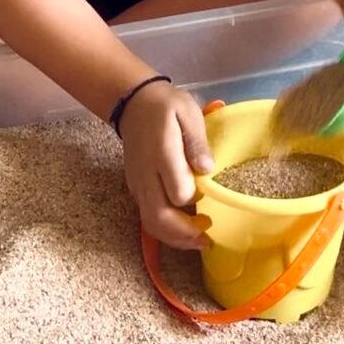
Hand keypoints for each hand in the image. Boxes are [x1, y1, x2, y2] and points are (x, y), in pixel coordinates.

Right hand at [119, 79, 214, 249]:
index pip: (178, 192)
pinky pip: (147, 216)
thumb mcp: (187, 112)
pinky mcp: (135, 188)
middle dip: (183, 234)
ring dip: (174, 237)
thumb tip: (207, 170)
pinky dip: (165, 229)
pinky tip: (184, 227)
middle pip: (159, 217)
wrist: (133, 103)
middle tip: (207, 237)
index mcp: (162, 155)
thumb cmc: (166, 106)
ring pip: (151, 222)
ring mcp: (138, 184)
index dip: (195, 199)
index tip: (210, 195)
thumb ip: (197, 141)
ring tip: (198, 240)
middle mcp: (146, 175)